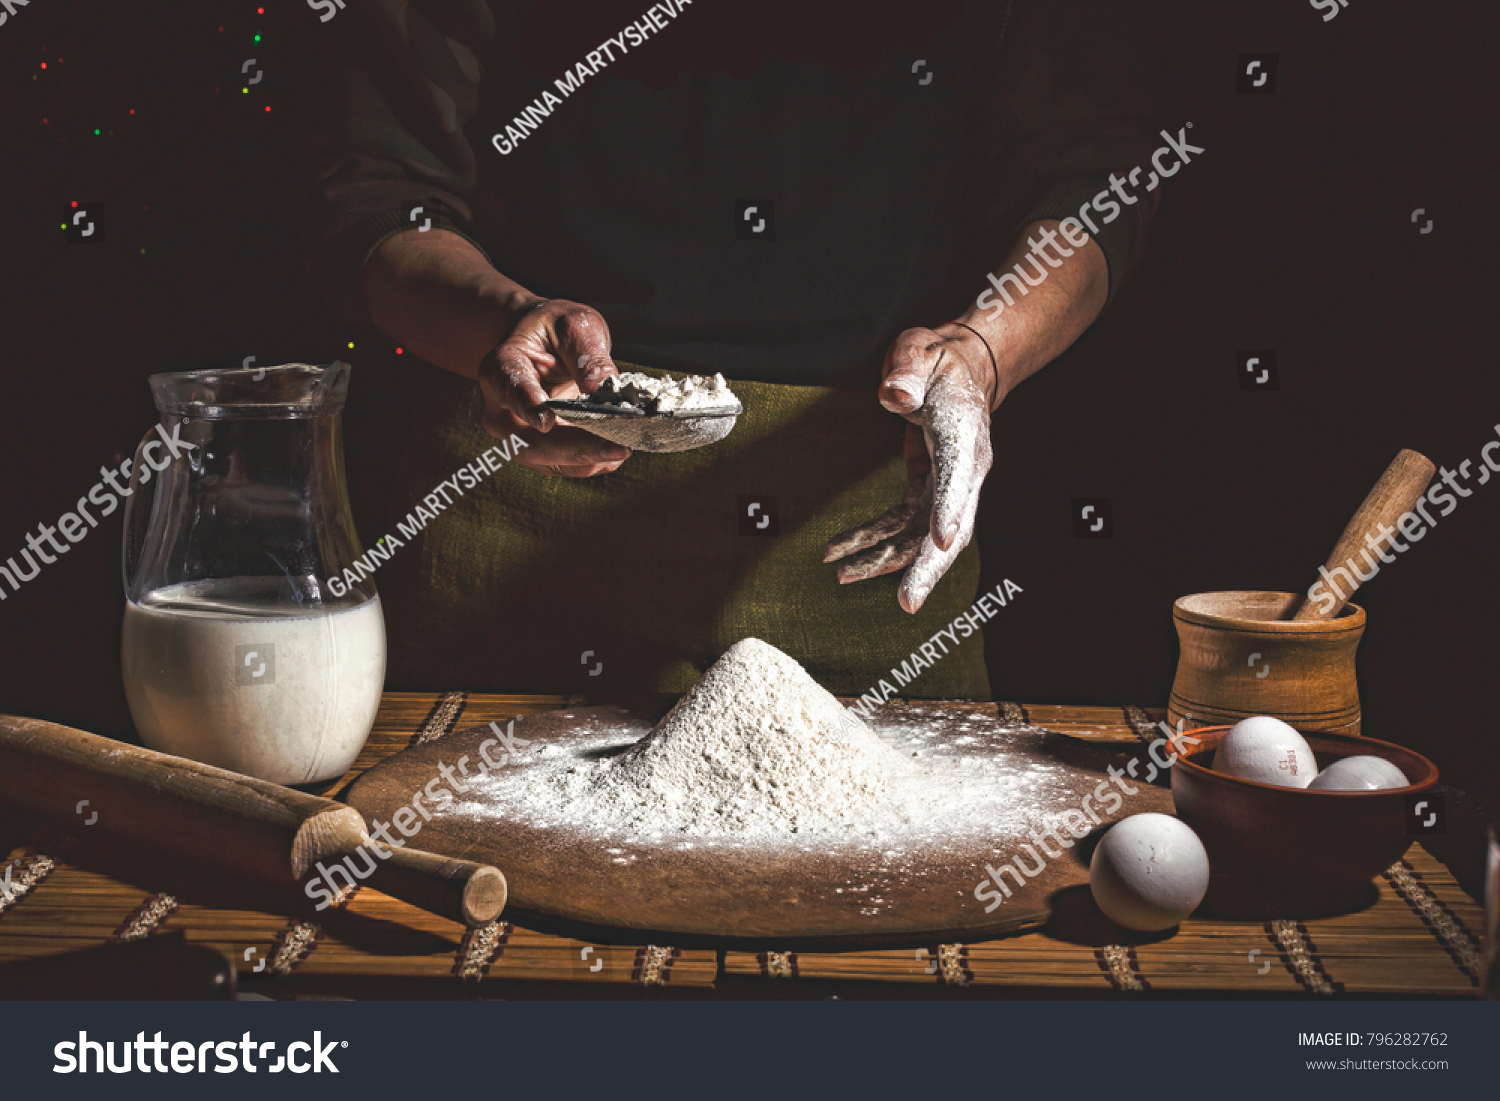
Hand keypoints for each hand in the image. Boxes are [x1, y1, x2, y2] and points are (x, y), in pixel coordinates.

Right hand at [478, 299, 631, 477]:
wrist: (544, 345)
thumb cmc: (557, 331)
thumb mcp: (575, 325)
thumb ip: (587, 353)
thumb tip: (601, 384)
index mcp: (501, 367)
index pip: (510, 388)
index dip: (527, 406)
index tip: (547, 419)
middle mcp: (501, 406)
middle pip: (527, 439)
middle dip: (574, 448)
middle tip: (617, 447)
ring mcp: (516, 433)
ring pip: (545, 459)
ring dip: (586, 460)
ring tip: (622, 449)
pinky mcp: (537, 448)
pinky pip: (560, 465)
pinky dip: (589, 462)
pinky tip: (614, 454)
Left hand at [823, 323, 995, 612]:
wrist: (958, 368)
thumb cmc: (936, 360)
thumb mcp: (920, 352)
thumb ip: (908, 370)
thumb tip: (894, 395)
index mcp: (964, 433)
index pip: (961, 476)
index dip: (952, 509)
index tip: (942, 541)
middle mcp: (965, 469)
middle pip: (954, 527)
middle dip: (929, 568)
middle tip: (907, 603)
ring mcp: (948, 485)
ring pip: (923, 538)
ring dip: (887, 562)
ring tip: (843, 576)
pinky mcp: (927, 490)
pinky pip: (901, 524)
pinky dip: (872, 540)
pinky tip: (840, 552)